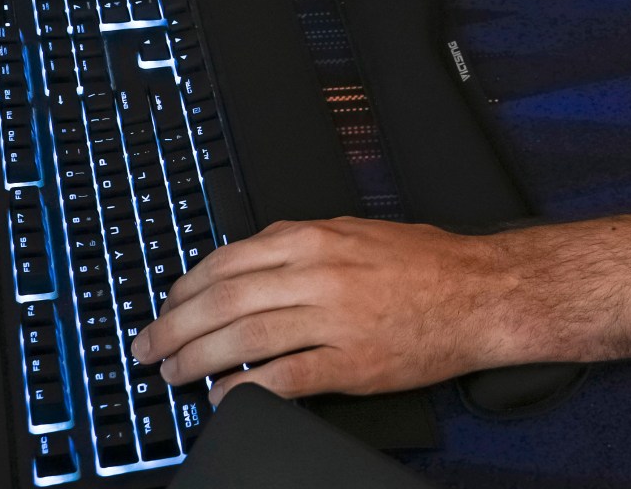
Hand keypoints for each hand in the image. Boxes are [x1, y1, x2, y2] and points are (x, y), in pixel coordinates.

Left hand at [131, 218, 521, 402]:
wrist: (481, 293)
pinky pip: (285, 378)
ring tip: (174, 373)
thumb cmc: (424, 263)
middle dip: (175, 327)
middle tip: (148, 346)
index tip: (166, 306)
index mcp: (311, 238)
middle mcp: (316, 273)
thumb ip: (298, 245)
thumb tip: (244, 266)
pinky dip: (246, 390)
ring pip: (244, 338)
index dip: (185, 289)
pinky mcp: (351, 362)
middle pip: (223, 301)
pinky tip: (223, 399)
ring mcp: (332, 319)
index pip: (225, 262)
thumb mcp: (352, 232)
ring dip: (198, 359)